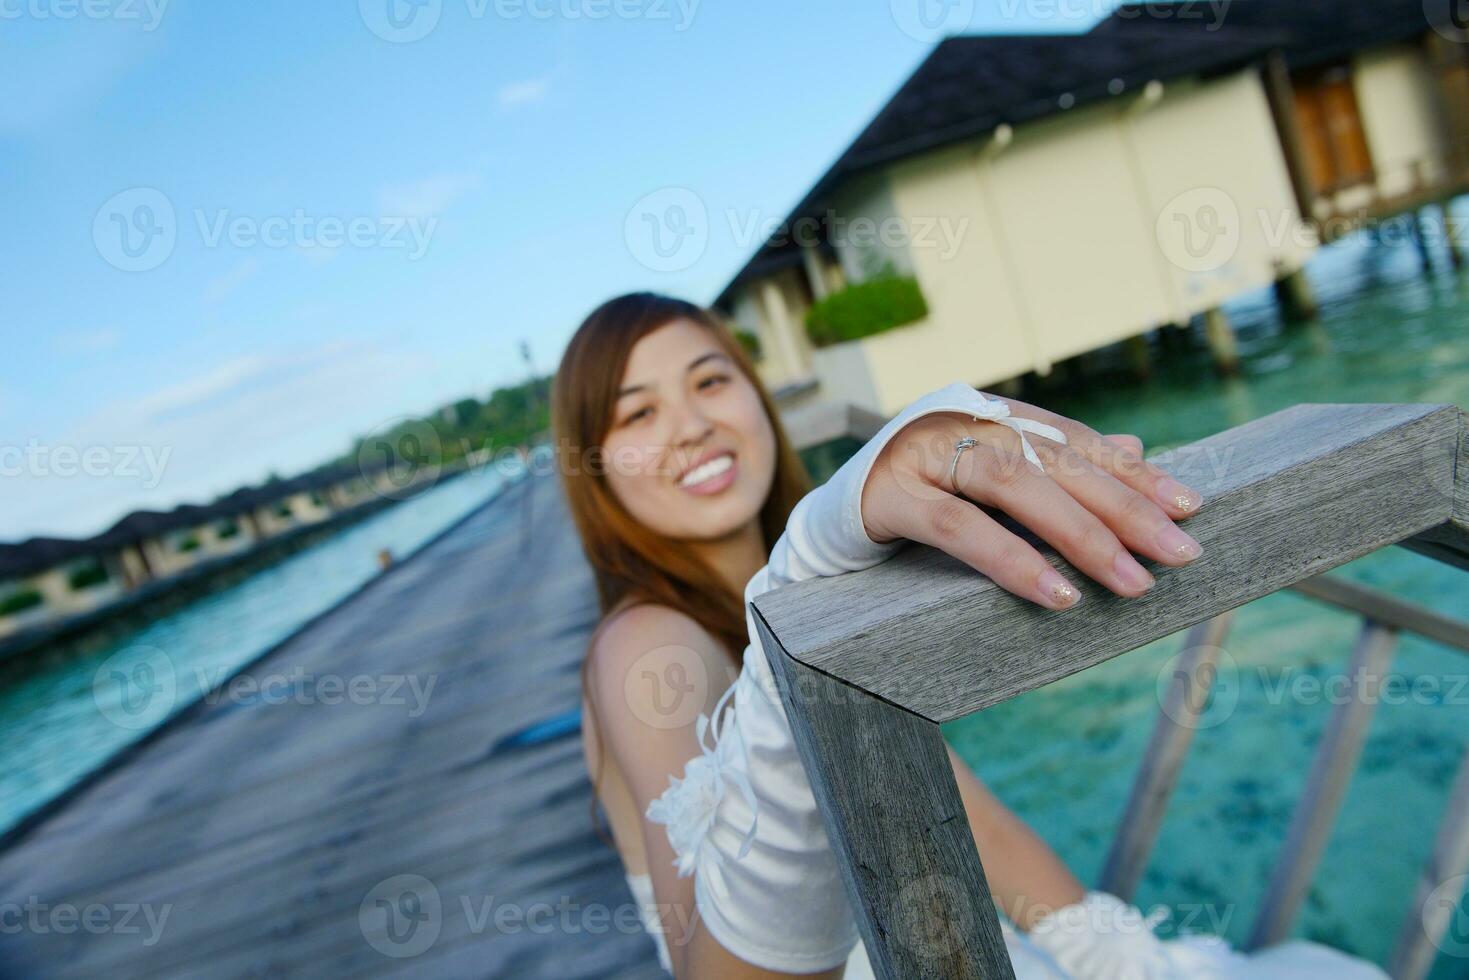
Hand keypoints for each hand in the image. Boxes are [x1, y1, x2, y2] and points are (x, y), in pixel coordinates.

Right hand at [860, 395, 1204, 609]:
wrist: (831, 512)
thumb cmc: (924, 494)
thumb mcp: (991, 476)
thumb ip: (1056, 460)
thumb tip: (1137, 445)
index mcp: (992, 413)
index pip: (1075, 441)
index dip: (1133, 473)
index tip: (1189, 507)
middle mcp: (961, 421)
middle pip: (1056, 462)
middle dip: (1124, 509)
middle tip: (1180, 552)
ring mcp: (923, 454)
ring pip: (1014, 487)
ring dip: (1080, 536)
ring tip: (1131, 582)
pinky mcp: (890, 496)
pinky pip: (959, 529)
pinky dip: (1011, 561)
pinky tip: (1056, 594)